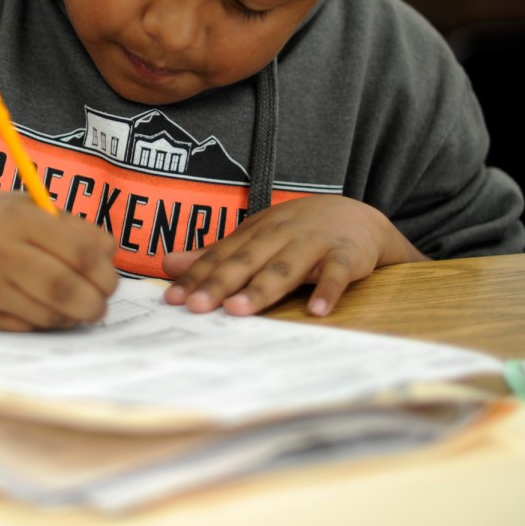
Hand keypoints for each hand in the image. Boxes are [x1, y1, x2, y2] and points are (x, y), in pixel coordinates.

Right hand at [0, 192, 118, 331]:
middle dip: (94, 302)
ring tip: (78, 307)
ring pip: (48, 314)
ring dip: (73, 316)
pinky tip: (50, 310)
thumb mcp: (33, 208)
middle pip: (62, 288)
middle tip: (101, 304)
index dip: (103, 272)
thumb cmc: (1, 224)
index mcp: (17, 218)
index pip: (77, 251)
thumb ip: (74, 228)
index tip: (111, 281)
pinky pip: (28, 328)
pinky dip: (48, 323)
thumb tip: (108, 256)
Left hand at [161, 195, 423, 317]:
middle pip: (246, 261)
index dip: (196, 277)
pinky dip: (328, 291)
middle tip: (196, 306)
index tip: (172, 299)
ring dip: (262, 288)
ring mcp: (313, 243)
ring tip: (239, 310)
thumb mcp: (253, 238)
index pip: (221, 256)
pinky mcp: (346, 255)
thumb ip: (215, 254)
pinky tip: (316, 311)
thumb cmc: (296, 232)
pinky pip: (337, 273)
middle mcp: (280, 235)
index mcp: (255, 233)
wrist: (355, 214)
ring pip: (285, 268)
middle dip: (219, 283)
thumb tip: (169, 264)